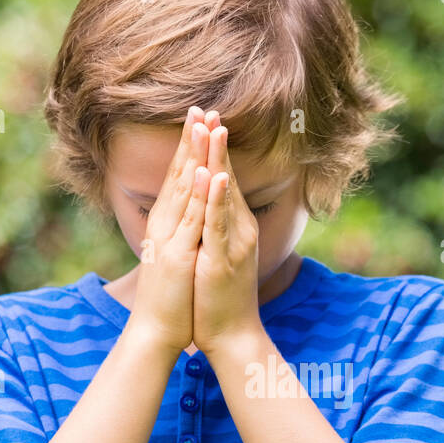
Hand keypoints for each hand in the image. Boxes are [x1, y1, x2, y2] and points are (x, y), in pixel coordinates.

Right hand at [127, 107, 212, 354]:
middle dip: (190, 140)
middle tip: (199, 106)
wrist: (155, 331)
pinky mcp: (177, 255)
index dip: (187, 148)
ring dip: (194, 155)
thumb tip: (187, 220)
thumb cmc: (170, 299)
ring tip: (204, 124)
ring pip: (183, 189)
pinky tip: (207, 170)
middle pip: (178, 174)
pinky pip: (191, 220)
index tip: (198, 120)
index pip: (177, 178)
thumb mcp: (176, 259)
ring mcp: (169, 238)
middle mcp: (164, 225)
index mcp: (165, 224)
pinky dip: (198, 194)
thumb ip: (180, 235)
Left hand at [192, 116, 262, 355]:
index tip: (205, 117)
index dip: (213, 149)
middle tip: (208, 107)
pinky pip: (218, 225)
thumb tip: (212, 210)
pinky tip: (213, 177)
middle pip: (225, 177)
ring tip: (212, 129)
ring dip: (218, 161)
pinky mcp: (222, 260)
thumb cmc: (223, 298)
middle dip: (215, 143)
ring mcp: (233, 243)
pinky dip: (216, 200)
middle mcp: (238, 228)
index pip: (222, 179)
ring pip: (224, 195)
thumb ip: (218, 229)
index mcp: (234, 226)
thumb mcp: (220, 255)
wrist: (233, 335)